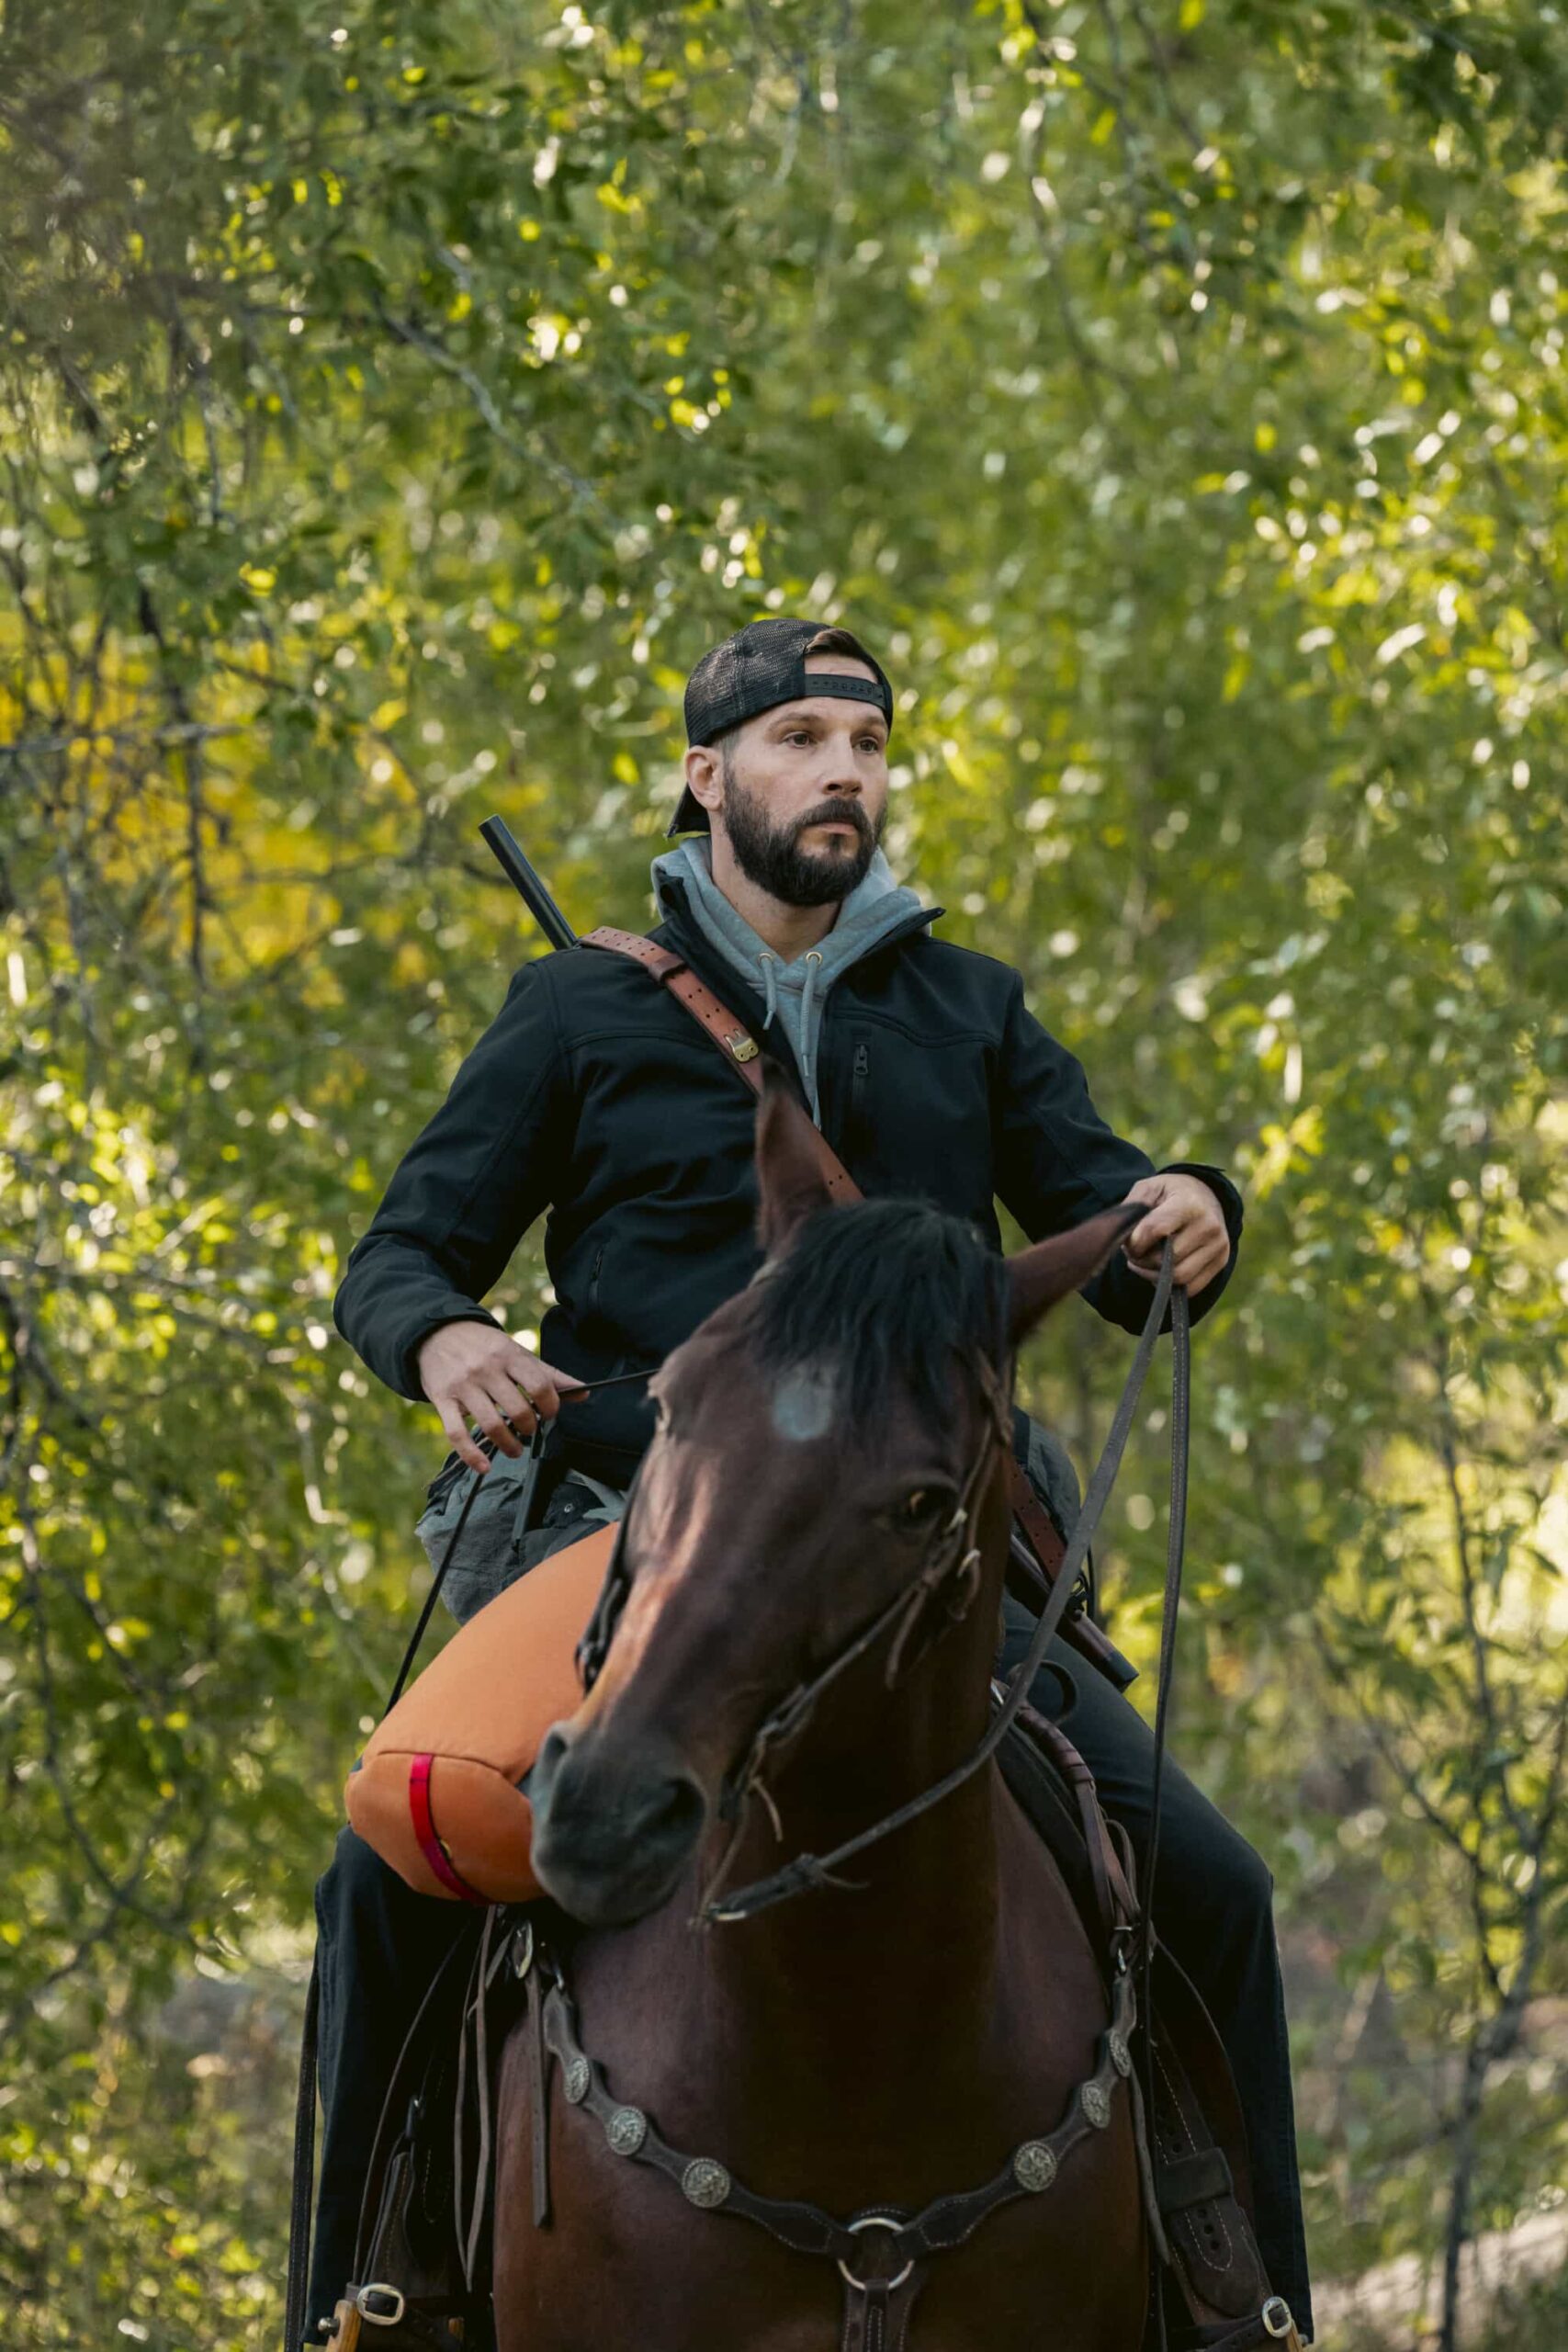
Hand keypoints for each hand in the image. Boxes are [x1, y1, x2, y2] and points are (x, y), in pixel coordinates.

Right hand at [416, 1321, 575, 1474]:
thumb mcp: (517, 1353)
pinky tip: (485, 1466)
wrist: (436, 1333)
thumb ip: (550, 1374)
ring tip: (515, 1449)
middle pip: (517, 1409)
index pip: (539, 1385)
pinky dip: (472, 1455)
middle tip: (530, 1430)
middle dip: (530, 1427)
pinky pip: (456, 1434)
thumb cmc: (484, 1347)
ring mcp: (463, 1386)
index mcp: (508, 1355)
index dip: (551, 1406)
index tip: (549, 1413)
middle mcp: (485, 1370)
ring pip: (490, 1424)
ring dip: (508, 1445)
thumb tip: (584, 1392)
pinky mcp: (442, 1400)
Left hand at [1121, 1173, 1229, 1295]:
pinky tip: (1162, 1270)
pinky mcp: (1221, 1261)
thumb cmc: (1171, 1193)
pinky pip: (1191, 1287)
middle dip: (1142, 1260)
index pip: (1155, 1230)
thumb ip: (1132, 1210)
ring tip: (1145, 1262)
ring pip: (1179, 1277)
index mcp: (1189, 1203)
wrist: (1205, 1195)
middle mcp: (1209, 1225)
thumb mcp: (1149, 1189)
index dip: (1134, 1242)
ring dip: (1153, 1275)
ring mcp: (1219, 1245)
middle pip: (1166, 1259)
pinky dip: (1171, 1284)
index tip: (1129, 1241)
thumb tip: (1124, 1239)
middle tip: (1135, 1252)